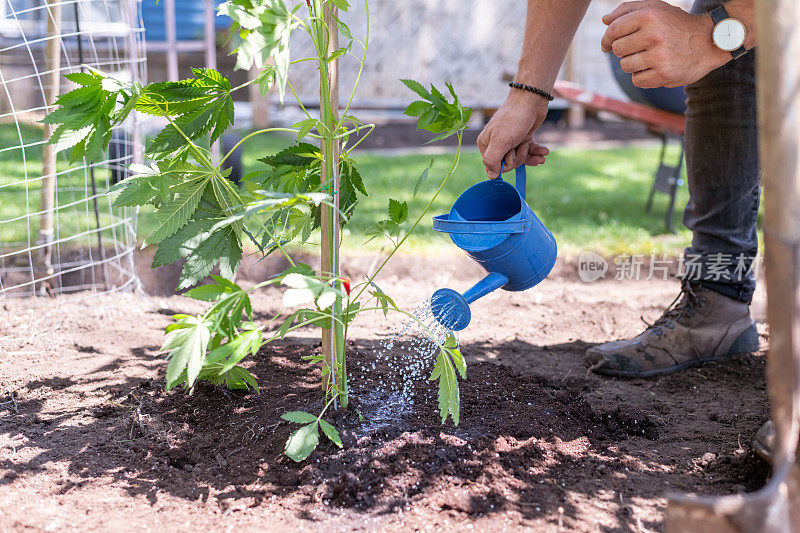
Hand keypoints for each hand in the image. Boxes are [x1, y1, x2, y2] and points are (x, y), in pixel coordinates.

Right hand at [477, 91, 549, 178]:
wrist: (531, 100)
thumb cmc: (514, 119)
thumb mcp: (500, 141)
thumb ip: (492, 160)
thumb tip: (491, 176)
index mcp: (486, 144)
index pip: (494, 166)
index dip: (507, 164)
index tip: (512, 152)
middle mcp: (496, 144)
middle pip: (508, 163)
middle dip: (519, 157)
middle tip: (523, 145)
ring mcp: (510, 141)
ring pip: (520, 159)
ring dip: (530, 156)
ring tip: (535, 148)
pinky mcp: (523, 138)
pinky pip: (529, 152)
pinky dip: (537, 152)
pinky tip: (544, 151)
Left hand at [601, 0, 728, 88]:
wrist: (709, 41)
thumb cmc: (676, 24)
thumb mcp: (656, 8)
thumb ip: (628, 10)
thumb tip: (605, 20)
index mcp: (649, 16)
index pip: (613, 30)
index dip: (606, 39)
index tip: (607, 45)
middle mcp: (654, 35)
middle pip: (617, 50)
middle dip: (623, 50)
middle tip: (638, 48)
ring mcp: (660, 56)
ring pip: (625, 66)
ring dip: (633, 64)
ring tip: (649, 57)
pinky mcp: (664, 74)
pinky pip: (637, 80)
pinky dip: (642, 77)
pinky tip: (655, 68)